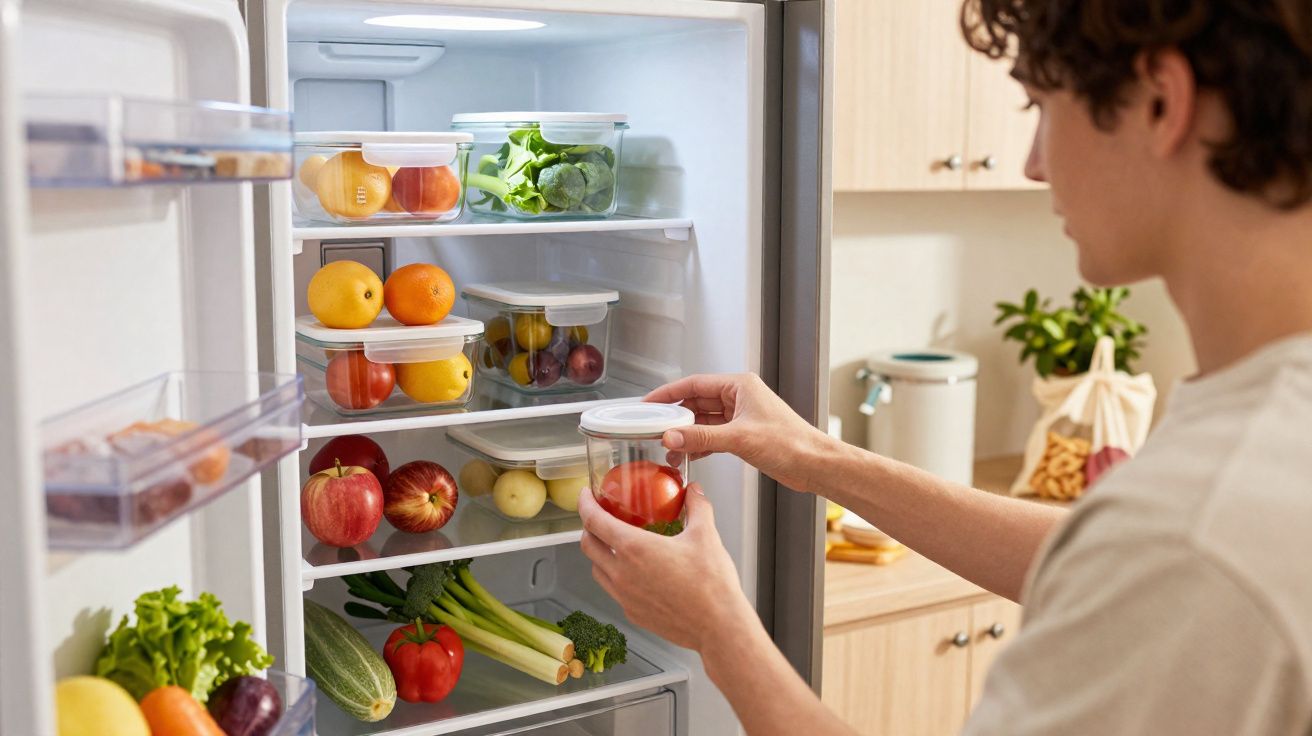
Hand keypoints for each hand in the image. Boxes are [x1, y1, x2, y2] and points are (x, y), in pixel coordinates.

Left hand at [577, 483, 754, 652]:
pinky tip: (634, 572)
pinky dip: (614, 576)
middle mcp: (622, 573)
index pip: (594, 521)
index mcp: (634, 548)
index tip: (586, 495)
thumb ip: (697, 507)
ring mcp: (624, 596)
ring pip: (597, 569)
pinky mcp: (632, 613)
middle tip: (599, 517)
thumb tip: (694, 492)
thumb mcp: (706, 535)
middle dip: (588, 528)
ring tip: (614, 545)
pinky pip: (613, 590)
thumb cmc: (710, 584)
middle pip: (587, 545)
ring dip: (599, 554)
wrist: (717, 626)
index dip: (585, 504)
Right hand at [646, 373, 831, 492]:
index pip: (695, 383)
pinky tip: (687, 455)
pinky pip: (712, 436)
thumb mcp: (739, 438)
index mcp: (740, 386)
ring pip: (703, 421)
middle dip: (675, 417)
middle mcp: (739, 397)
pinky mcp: (743, 435)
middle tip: (654, 428)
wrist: (814, 464)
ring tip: (668, 447)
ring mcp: (740, 417)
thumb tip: (672, 436)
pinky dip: (699, 445)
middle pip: (696, 402)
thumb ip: (702, 437)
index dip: (669, 393)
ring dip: (686, 434)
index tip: (649, 402)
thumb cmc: (791, 443)